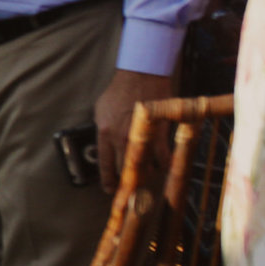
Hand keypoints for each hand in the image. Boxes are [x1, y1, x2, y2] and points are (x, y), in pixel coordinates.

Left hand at [95, 68, 175, 195]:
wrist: (140, 76)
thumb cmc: (118, 91)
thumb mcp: (100, 111)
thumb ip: (102, 130)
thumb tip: (104, 146)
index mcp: (104, 133)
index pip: (104, 165)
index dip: (108, 181)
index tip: (110, 189)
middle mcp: (122, 139)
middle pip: (126, 171)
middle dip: (128, 183)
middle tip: (131, 189)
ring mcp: (141, 137)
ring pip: (146, 168)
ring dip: (147, 176)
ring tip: (148, 177)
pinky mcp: (159, 134)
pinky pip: (164, 158)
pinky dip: (165, 165)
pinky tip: (164, 166)